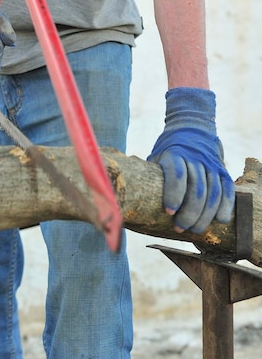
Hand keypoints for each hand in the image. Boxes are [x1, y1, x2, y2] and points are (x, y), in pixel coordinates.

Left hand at [147, 88, 234, 233]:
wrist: (192, 129)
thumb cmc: (168, 150)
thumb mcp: (156, 156)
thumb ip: (150, 173)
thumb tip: (131, 199)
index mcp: (174, 154)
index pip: (177, 174)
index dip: (174, 194)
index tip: (169, 212)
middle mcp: (195, 158)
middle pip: (196, 188)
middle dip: (189, 212)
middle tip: (180, 227)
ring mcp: (211, 164)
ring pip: (213, 192)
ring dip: (205, 215)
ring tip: (195, 229)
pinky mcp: (222, 170)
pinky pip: (228, 190)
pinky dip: (226, 206)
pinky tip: (219, 220)